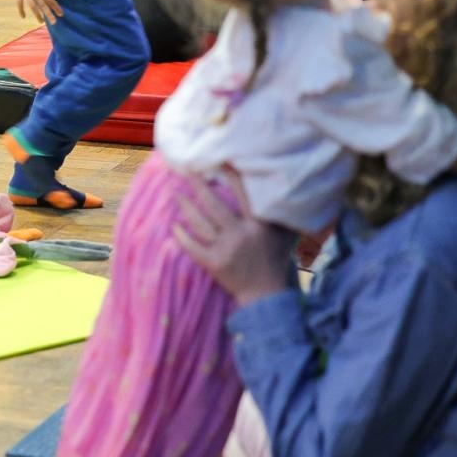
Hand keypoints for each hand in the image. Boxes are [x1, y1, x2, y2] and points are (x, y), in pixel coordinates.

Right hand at [13, 0, 63, 24]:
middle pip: (42, 6)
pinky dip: (21, 10)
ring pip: (32, 7)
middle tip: (54, 23)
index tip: (61, 14)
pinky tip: (23, 17)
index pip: (51, 1)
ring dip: (37, 15)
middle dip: (49, 15)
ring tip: (41, 21)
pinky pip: (19, 3)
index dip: (57, 8)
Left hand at [172, 170, 293, 304]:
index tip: (217, 162)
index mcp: (258, 224)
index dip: (228, 176)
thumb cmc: (275, 261)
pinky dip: (182, 236)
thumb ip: (275, 214)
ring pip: (201, 222)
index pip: (242, 193)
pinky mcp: (214, 263)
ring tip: (177, 194)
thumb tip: (271, 189)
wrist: (266, 294)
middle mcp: (241, 233)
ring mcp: (226, 249)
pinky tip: (174, 226)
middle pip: (214, 204)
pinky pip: (193, 246)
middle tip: (186, 172)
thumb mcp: (282, 235)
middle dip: (199, 186)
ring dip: (187, 206)